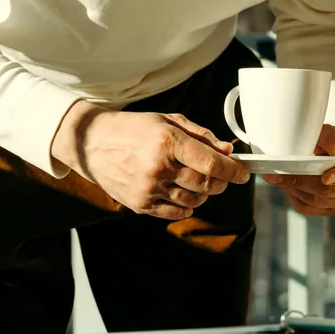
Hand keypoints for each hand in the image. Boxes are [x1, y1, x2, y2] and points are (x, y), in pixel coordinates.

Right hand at [50, 103, 249, 219]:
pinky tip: (181, 191)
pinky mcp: (140, 204)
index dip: (232, 170)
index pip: (211, 163)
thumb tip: (227, 151)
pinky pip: (177, 212)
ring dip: (203, 193)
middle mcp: (158, 167)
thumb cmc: (133, 128)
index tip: (242, 173)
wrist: (92, 143)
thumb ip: (201, 136)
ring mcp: (149, 189)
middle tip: (221, 175)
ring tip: (196, 180)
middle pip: (206, 184)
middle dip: (220, 181)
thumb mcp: (167, 121)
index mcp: (167, 141)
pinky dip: (187, 205)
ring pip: (194, 200)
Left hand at [263, 125, 334, 215]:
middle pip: (329, 191)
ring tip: (275, 174)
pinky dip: (292, 194)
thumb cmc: (330, 140)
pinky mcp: (326, 210)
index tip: (325, 177)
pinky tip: (283, 183)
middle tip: (278, 172)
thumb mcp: (332, 132)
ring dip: (293, 187)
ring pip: (315, 200)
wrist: (326, 151)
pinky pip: (306, 207)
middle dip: (303, 181)